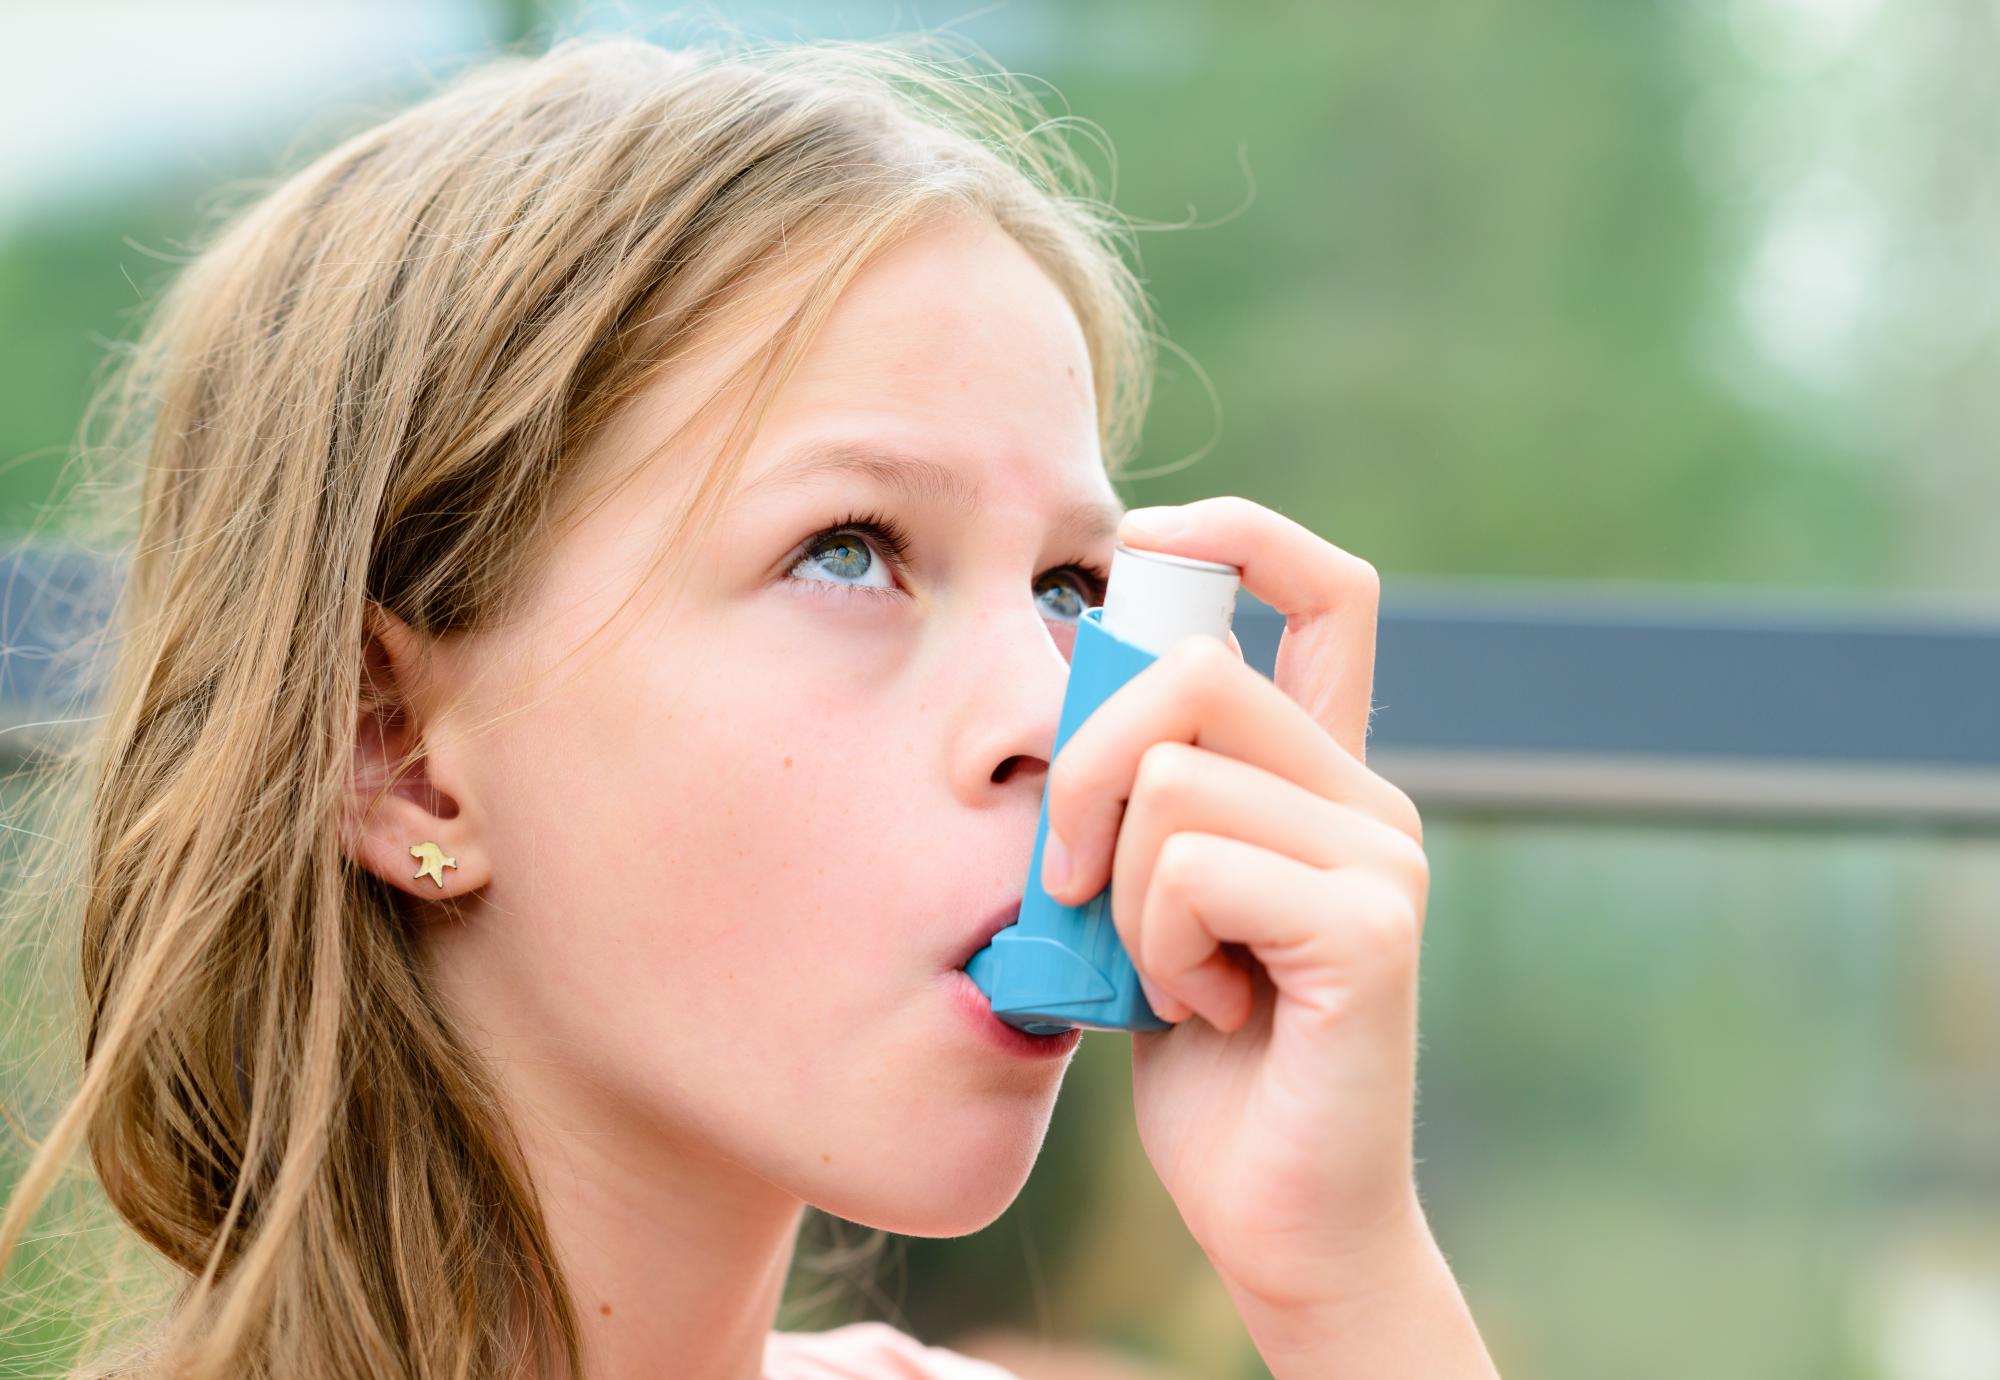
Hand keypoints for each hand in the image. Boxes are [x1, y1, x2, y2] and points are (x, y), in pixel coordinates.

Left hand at [1039, 495, 1432, 1312]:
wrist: (1277, 1215)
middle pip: (1190, 669)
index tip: (1137, 542)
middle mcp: (1366, 798)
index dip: (1235, 533)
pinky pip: (1192, 870)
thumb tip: (1072, 683)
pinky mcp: (1368, 931)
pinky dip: (1154, 947)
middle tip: (1069, 878)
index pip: (1325, 589)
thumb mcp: (1147, 900)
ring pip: (1171, 781)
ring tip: (1169, 973)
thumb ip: (1139, 798)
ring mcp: (1379, 859)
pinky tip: (1203, 1010)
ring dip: (1118, 893)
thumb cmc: (1203, 1061)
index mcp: (1319, 775)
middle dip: (1083, 765)